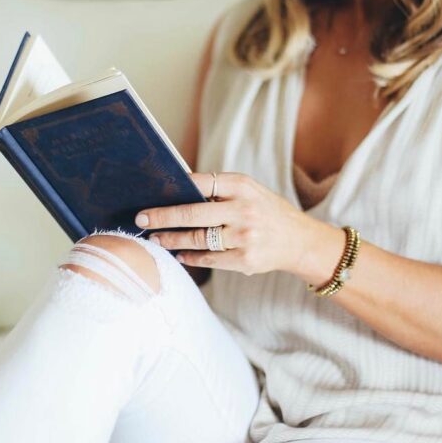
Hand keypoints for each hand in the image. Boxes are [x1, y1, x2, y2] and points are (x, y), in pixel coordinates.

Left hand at [135, 171, 310, 275]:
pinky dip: (190, 257)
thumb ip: (220, 191)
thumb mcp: (251, 192)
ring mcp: (244, 236)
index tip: (152, 192)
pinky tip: (179, 254)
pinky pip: (208, 258)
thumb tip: (177, 191)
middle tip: (140, 219)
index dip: (175, 187)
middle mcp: (243, 210)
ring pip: (197, 239)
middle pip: (192, 213)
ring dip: (171, 240)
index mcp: (242, 186)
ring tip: (155, 239)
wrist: (301, 242)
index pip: (201, 182)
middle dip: (161, 217)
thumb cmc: (267, 212)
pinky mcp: (244, 260)